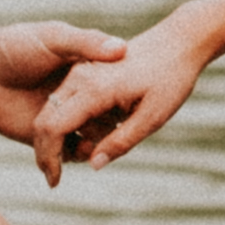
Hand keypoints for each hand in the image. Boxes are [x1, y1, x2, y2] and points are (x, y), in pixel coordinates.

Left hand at [0, 20, 120, 148]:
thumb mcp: (55, 37)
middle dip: (111, 130)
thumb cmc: (15, 44)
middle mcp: (76, 96)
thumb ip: (86, 43)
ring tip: (88, 148)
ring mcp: (60, 118)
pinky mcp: (42, 137)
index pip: (116, 91)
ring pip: (90, 139)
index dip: (125, 102)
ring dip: (94, 148)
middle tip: (109, 134)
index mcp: (85, 72)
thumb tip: (122, 49)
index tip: (127, 107)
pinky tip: (71, 156)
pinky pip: (65, 154)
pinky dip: (72, 159)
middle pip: (107, 119)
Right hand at [30, 18, 214, 184]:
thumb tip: (94, 165)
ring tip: (82, 157)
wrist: (179, 41)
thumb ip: (121, 141)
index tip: (54, 183)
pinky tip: (89, 138)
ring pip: (52, 110)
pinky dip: (67, 123)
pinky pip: (66, 101)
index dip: (48, 159)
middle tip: (55, 178)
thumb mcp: (153, 117)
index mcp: (93, 88)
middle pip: (45, 120)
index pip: (52, 128)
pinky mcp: (86, 70)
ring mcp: (81, 71)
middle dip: (45, 152)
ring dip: (56, 138)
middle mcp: (79, 76)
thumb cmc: (171, 78)